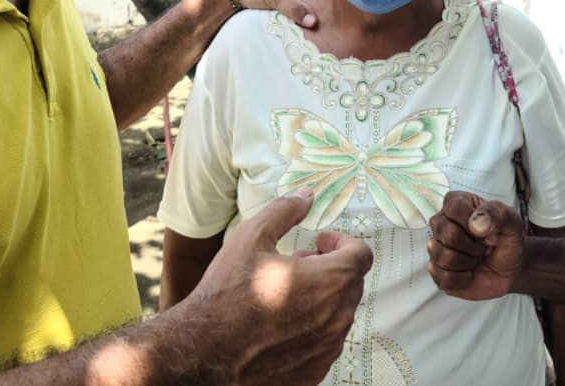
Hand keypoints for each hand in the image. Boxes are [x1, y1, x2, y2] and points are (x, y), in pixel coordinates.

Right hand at [185, 189, 372, 385]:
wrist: (202, 351)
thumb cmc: (226, 295)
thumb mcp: (251, 237)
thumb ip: (285, 210)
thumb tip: (305, 196)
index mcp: (330, 282)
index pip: (361, 255)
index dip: (342, 243)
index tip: (321, 243)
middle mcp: (337, 318)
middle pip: (351, 284)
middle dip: (330, 268)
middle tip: (300, 264)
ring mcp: (327, 349)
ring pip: (339, 314)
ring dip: (322, 299)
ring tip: (287, 293)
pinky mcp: (314, 372)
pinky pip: (325, 343)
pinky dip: (312, 328)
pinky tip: (282, 323)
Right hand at [428, 191, 525, 300]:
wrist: (511, 270)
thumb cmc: (507, 241)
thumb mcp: (513, 223)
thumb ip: (498, 215)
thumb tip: (475, 225)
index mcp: (456, 203)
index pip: (453, 207)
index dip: (473, 222)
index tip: (488, 231)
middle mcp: (441, 223)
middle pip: (448, 233)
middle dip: (474, 245)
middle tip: (484, 247)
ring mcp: (436, 247)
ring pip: (445, 257)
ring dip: (469, 262)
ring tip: (476, 258)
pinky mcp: (437, 272)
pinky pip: (444, 278)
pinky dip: (464, 279)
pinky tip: (469, 272)